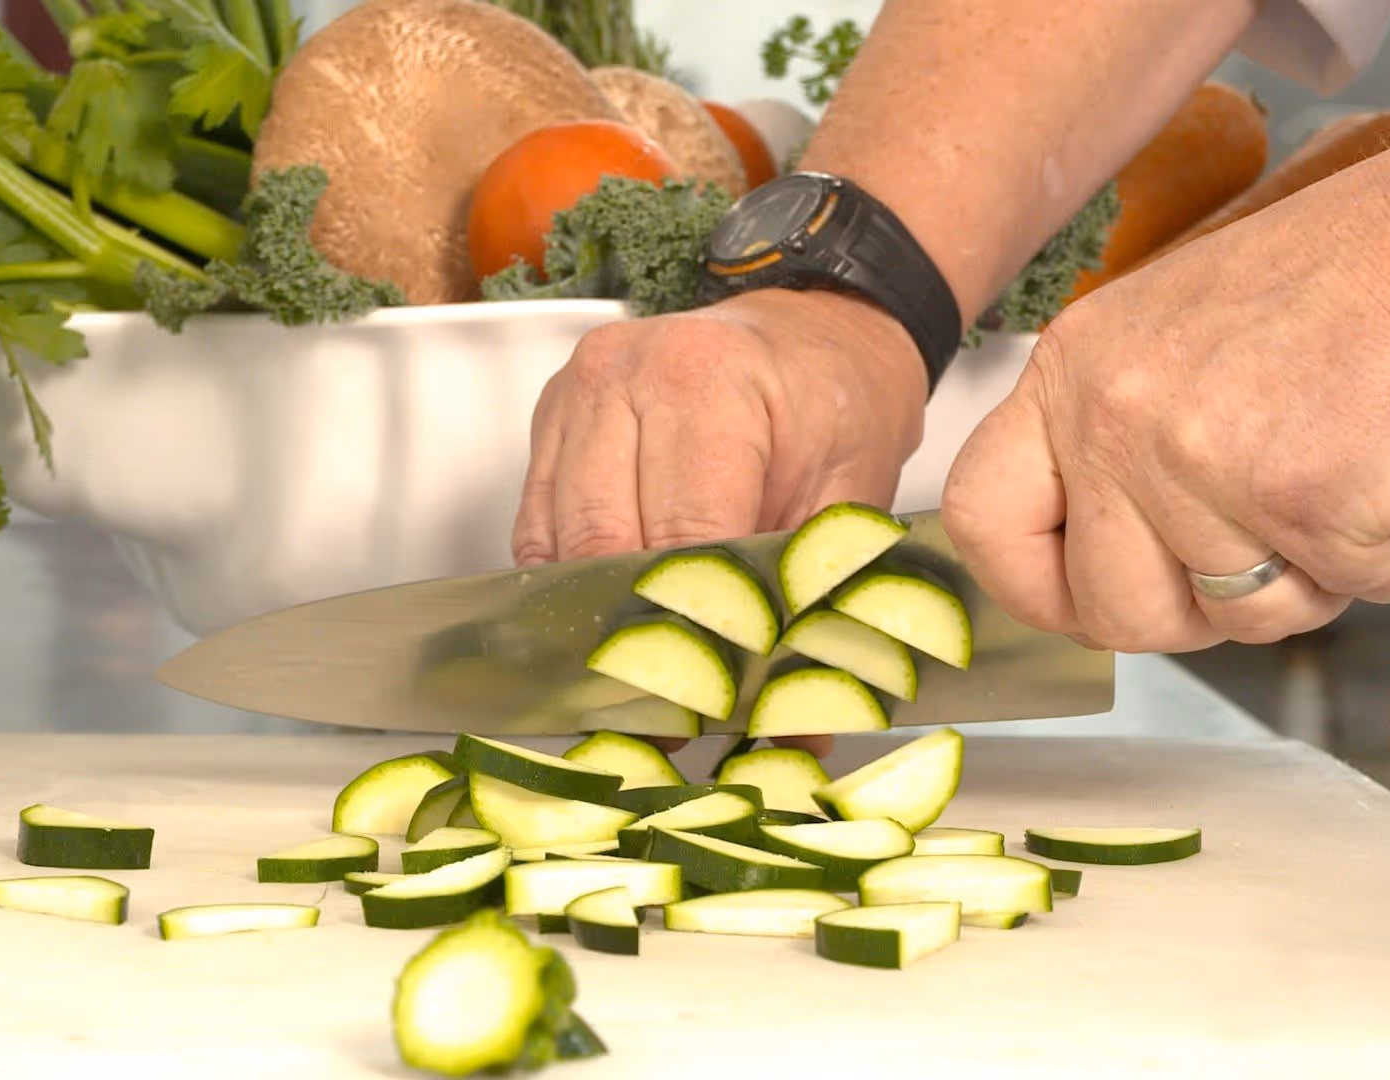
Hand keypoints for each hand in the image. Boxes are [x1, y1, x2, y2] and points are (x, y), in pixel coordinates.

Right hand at [515, 287, 931, 756]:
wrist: (818, 332)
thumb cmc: (836, 402)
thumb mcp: (853, 502)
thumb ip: (818, 610)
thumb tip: (794, 727)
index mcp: (708, 384)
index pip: (677, 538)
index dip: (686, 633)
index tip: (698, 705)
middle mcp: (626, 377)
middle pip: (604, 545)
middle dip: (635, 637)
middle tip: (667, 710)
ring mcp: (578, 392)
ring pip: (557, 543)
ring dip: (595, 616)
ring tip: (642, 673)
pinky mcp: (552, 415)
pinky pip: (536, 525)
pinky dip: (569, 581)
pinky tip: (610, 616)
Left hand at [942, 152, 1389, 652]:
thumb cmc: (1331, 290)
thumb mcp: (1162, 341)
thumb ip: (1109, 445)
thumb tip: (1093, 569)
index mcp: (1072, 375)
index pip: (980, 518)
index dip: (1031, 587)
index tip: (1082, 600)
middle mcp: (1117, 416)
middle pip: (1107, 609)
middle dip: (1190, 617)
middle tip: (1254, 567)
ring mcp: (1202, 461)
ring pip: (1233, 618)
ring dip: (1304, 586)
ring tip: (1337, 502)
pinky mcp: (1300, 498)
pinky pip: (1339, 595)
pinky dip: (1389, 567)